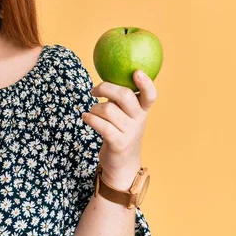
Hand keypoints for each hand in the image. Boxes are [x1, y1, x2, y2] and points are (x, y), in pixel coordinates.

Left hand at [82, 70, 156, 185]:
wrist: (122, 163)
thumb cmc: (120, 131)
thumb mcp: (126, 115)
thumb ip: (121, 100)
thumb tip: (106, 79)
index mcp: (142, 110)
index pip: (150, 95)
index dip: (145, 83)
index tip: (136, 72)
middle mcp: (139, 120)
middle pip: (124, 96)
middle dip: (105, 88)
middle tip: (94, 91)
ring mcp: (130, 132)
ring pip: (107, 109)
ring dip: (94, 108)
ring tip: (92, 113)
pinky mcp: (119, 143)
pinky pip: (101, 125)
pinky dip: (90, 119)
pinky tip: (85, 117)